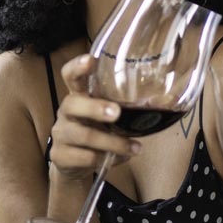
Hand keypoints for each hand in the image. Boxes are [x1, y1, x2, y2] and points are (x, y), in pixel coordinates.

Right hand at [49, 54, 139, 179]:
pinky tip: (121, 158)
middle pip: (72, 104)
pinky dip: (108, 159)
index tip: (91, 59)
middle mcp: (66, 112)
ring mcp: (60, 134)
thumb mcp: (105, 116)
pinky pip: (86, 157)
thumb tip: (162, 101)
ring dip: (112, 142)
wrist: (73, 163)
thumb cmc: (95, 131)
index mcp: (78, 96)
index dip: (77, 66)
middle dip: (95, 108)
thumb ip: (122, 107)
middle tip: (116, 112)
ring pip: (84, 135)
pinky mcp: (60, 156)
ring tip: (134, 148)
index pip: (70, 75)